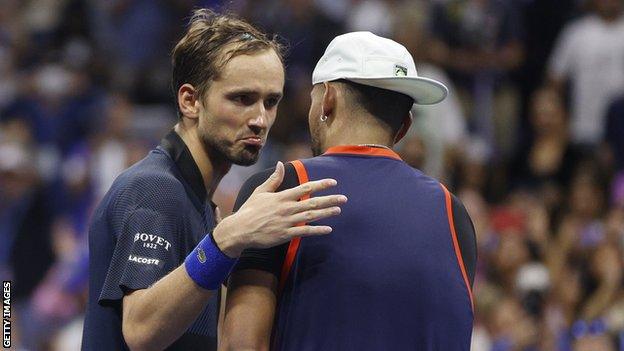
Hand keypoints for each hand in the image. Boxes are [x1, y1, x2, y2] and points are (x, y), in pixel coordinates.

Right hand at [213, 162, 347, 256]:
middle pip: (313, 202)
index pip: (305, 188)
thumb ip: (273, 179)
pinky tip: (328, 229)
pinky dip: (317, 230)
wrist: (240, 229)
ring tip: (338, 210)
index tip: (333, 182)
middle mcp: (287, 208)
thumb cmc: (250, 210)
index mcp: (282, 197)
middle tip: (344, 198)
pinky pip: (305, 232)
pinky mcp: (285, 234)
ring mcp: (287, 222)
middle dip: (330, 199)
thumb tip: (279, 164)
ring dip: (326, 213)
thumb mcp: (260, 191)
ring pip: (311, 216)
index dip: (320, 185)